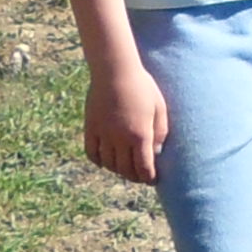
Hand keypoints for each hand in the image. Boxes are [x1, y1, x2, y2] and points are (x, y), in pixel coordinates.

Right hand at [86, 58, 168, 185]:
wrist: (114, 71)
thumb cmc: (142, 86)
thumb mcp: (160, 107)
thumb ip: (161, 131)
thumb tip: (157, 151)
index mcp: (140, 135)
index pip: (144, 168)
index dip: (149, 178)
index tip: (153, 180)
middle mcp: (120, 139)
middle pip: (126, 170)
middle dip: (135, 177)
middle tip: (141, 176)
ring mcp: (103, 135)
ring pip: (108, 164)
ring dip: (118, 170)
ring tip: (125, 168)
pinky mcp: (90, 128)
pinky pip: (92, 153)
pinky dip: (99, 161)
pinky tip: (106, 161)